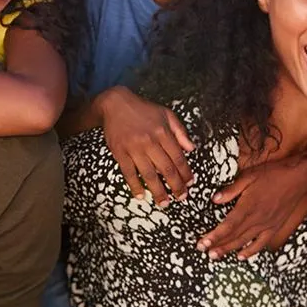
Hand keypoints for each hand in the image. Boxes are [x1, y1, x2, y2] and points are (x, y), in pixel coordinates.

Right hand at [100, 87, 194, 206]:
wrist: (115, 104)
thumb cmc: (143, 110)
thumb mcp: (166, 114)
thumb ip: (180, 132)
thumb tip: (191, 149)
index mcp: (163, 132)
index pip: (178, 157)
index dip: (185, 173)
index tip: (190, 183)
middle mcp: (150, 141)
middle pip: (166, 169)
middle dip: (176, 186)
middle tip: (182, 198)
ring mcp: (134, 148)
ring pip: (149, 174)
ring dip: (158, 191)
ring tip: (164, 203)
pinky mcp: (120, 152)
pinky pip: (129, 173)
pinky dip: (135, 186)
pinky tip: (141, 195)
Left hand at [198, 152, 306, 259]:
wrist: (298, 178)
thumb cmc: (273, 174)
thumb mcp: (249, 176)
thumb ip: (231, 190)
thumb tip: (214, 199)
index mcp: (248, 206)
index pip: (227, 226)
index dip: (214, 236)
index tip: (202, 243)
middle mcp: (256, 219)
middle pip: (233, 237)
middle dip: (217, 245)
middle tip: (203, 251)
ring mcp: (266, 225)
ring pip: (244, 242)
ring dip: (229, 250)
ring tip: (215, 256)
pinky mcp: (274, 227)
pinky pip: (261, 243)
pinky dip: (250, 252)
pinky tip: (241, 256)